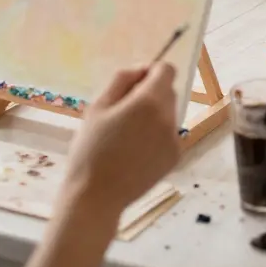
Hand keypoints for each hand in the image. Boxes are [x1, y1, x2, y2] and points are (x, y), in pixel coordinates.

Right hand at [62, 64, 181, 222]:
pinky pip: (168, 134)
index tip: (134, 85)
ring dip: (153, 116)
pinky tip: (135, 152)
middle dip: (150, 94)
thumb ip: (122, 80)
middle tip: (122, 114)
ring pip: (168, 113)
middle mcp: (168, 117)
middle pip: (168, 91)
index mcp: (149, 102)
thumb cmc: (90, 150)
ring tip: (126, 136)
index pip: (167, 70)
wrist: (96, 197)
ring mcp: (174, 139)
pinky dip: (156, 136)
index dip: (151, 72)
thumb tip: (142, 70)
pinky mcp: (175, 157)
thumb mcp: (97, 107)